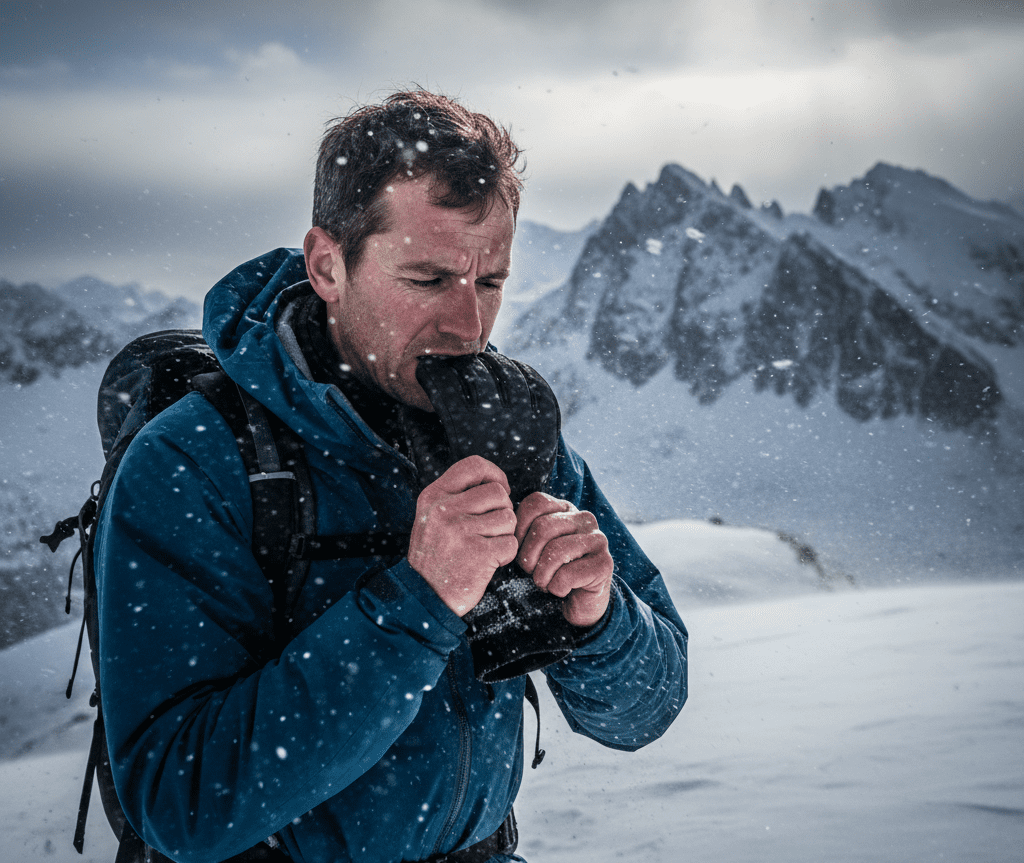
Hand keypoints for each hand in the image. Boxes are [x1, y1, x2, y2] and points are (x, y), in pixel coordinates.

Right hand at [408, 456, 518, 616]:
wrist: (423, 596)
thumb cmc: (434, 556)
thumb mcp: (431, 517)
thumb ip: (456, 497)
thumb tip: (496, 485)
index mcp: (434, 496)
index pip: (473, 465)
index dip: (494, 474)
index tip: (500, 489)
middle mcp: (445, 510)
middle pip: (497, 493)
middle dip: (502, 510)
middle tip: (491, 529)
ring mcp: (461, 531)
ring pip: (508, 518)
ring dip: (504, 535)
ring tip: (486, 547)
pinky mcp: (478, 553)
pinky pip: (511, 543)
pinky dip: (506, 555)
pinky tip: (489, 561)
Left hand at [515, 492, 612, 626]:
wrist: (580, 603)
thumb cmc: (551, 572)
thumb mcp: (534, 548)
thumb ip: (524, 531)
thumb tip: (507, 527)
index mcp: (565, 508)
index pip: (535, 503)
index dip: (520, 529)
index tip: (520, 551)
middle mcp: (584, 518)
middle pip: (543, 527)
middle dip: (528, 557)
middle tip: (531, 572)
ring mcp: (598, 539)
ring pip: (555, 551)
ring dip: (541, 575)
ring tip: (544, 583)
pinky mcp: (604, 564)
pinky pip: (567, 575)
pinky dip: (556, 588)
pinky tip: (562, 590)